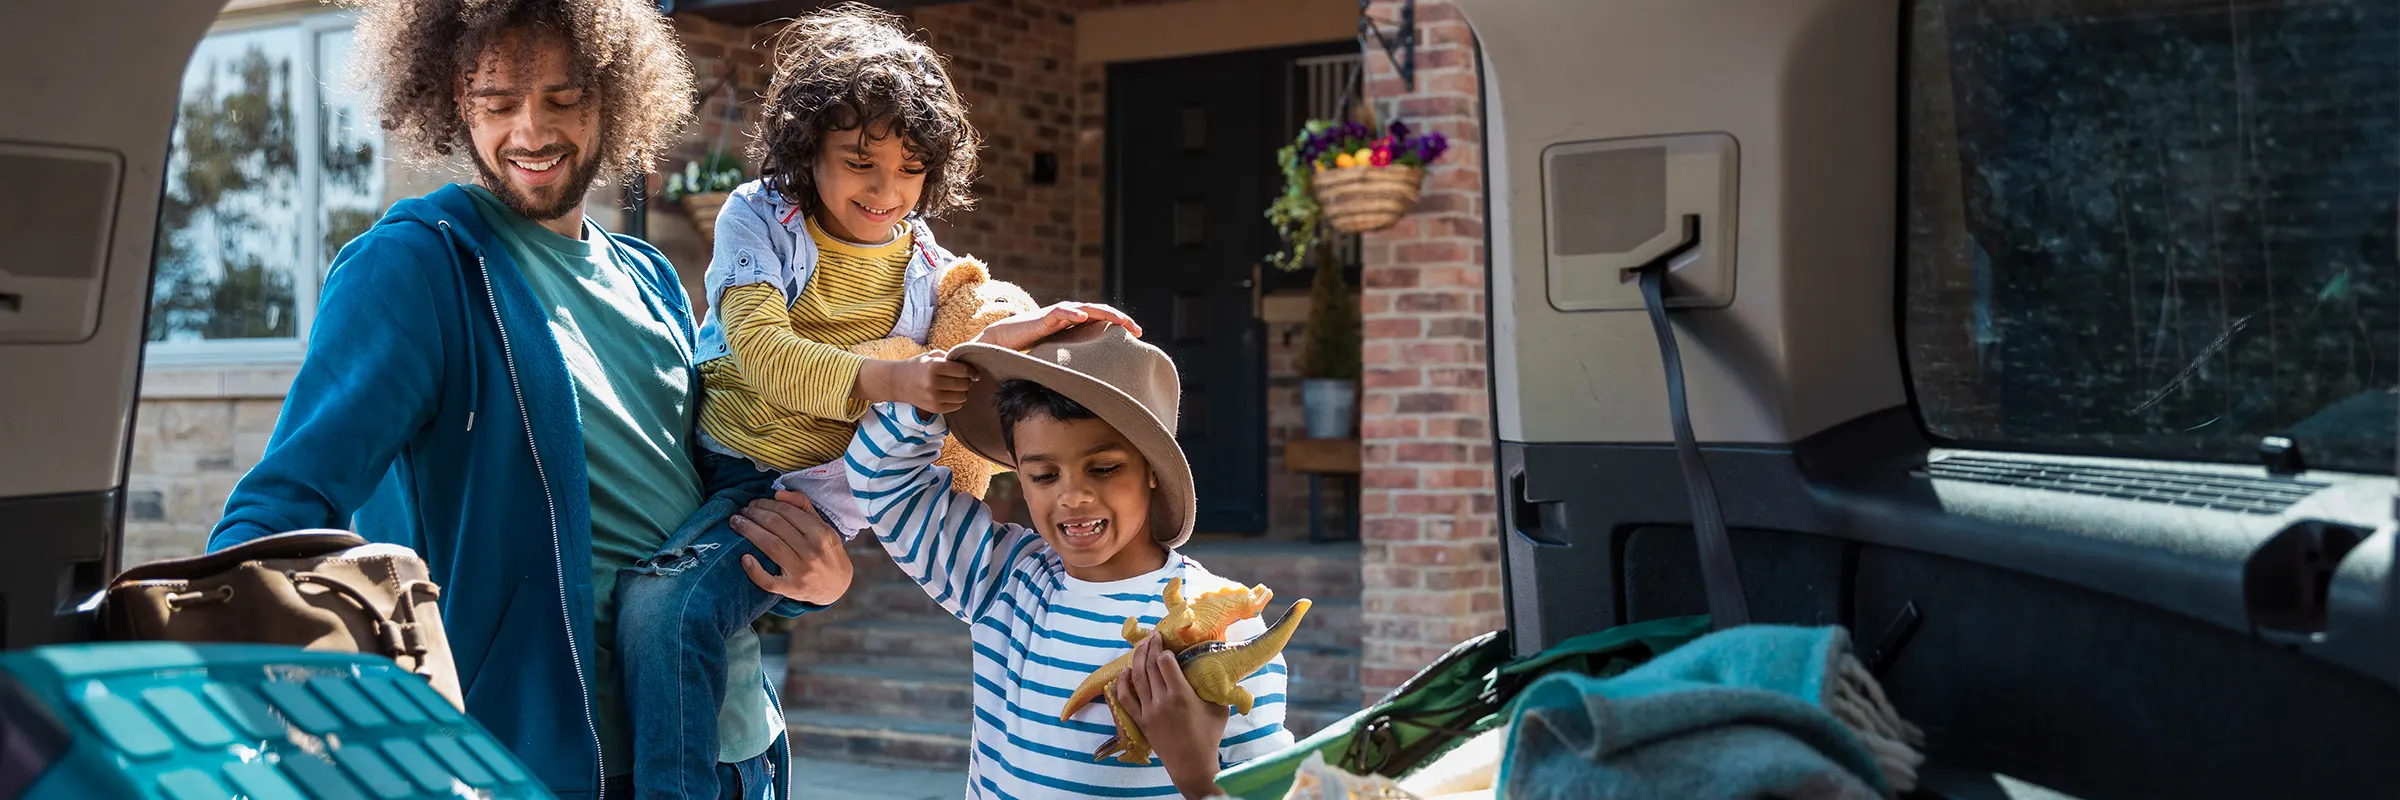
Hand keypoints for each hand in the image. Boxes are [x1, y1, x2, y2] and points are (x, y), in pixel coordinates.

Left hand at [728, 490, 853, 605]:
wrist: (837, 586)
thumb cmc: (826, 552)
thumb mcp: (823, 527)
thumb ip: (803, 506)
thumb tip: (778, 493)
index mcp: (821, 533)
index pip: (787, 512)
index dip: (766, 504)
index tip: (754, 503)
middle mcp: (812, 551)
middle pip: (776, 525)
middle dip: (754, 514)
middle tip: (742, 512)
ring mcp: (802, 571)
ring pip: (770, 545)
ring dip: (749, 531)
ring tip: (736, 523)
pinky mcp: (792, 589)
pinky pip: (769, 581)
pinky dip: (754, 570)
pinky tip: (744, 558)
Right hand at [857, 351, 974, 412]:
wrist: (898, 382)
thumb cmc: (918, 366)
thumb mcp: (932, 356)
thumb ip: (951, 358)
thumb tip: (972, 368)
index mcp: (934, 366)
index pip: (963, 371)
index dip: (972, 371)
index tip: (974, 373)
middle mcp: (933, 383)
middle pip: (964, 384)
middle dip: (966, 381)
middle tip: (962, 379)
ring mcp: (933, 398)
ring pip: (963, 397)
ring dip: (962, 392)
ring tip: (955, 387)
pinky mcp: (934, 409)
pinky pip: (956, 406)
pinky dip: (957, 400)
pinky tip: (951, 395)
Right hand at [970, 302, 1144, 351]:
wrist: (1004, 343)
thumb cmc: (1032, 353)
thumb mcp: (1060, 361)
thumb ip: (1076, 367)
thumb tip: (1095, 392)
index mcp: (1077, 327)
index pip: (1103, 323)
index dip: (1121, 327)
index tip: (1138, 337)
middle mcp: (1071, 317)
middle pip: (1101, 313)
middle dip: (1120, 319)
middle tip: (1137, 330)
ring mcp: (1059, 315)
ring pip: (1086, 309)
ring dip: (1104, 313)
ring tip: (1120, 320)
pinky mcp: (1044, 317)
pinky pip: (1061, 312)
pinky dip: (1072, 313)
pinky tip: (1084, 317)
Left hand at [1115, 631, 1228, 798]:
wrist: (1191, 765)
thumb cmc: (1209, 737)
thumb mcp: (1219, 709)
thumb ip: (1217, 688)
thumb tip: (1220, 669)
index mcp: (1181, 695)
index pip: (1165, 663)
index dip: (1165, 650)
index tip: (1167, 643)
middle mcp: (1161, 700)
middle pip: (1150, 666)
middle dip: (1150, 647)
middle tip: (1154, 636)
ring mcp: (1148, 711)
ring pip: (1136, 678)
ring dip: (1137, 658)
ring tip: (1141, 645)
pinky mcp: (1140, 721)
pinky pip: (1125, 698)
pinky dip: (1122, 682)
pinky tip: (1125, 670)